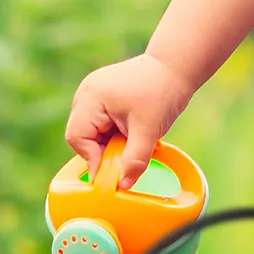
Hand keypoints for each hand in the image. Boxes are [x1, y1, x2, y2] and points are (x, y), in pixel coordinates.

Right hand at [65, 52, 196, 182]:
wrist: (176, 67)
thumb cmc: (162, 92)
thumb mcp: (149, 130)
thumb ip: (135, 159)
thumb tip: (123, 186)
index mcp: (91, 97)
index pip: (77, 137)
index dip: (93, 158)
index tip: (113, 171)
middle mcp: (86, 93)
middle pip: (83, 135)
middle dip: (104, 149)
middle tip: (127, 153)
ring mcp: (94, 93)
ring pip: (93, 131)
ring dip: (111, 142)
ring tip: (135, 138)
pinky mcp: (103, 96)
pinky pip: (101, 124)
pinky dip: (115, 133)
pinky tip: (134, 130)